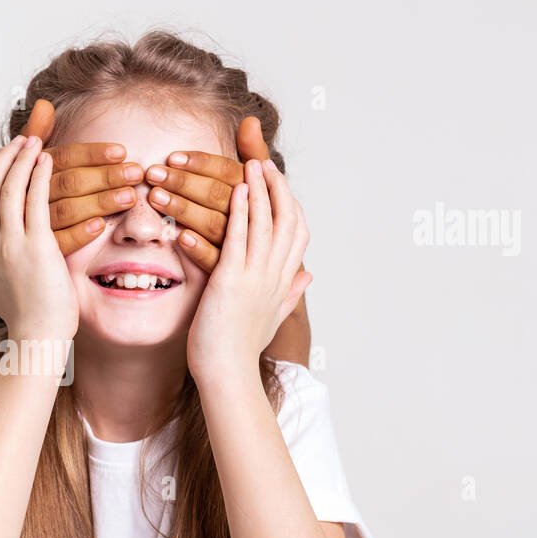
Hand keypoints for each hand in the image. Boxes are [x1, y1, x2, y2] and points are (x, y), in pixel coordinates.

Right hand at [0, 134, 77, 340]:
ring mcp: (10, 245)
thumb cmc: (20, 314)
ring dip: (21, 159)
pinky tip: (46, 161)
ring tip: (35, 141)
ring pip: (9, 188)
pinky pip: (34, 201)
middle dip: (3, 158)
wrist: (38, 337)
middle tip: (22, 139)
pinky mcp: (36, 247)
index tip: (2, 159)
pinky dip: (38, 176)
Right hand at [18, 99, 143, 254]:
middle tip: (134, 172)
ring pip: (67, 209)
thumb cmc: (15, 200)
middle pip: (68, 181)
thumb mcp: (21, 164)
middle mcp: (24, 196)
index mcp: (25, 171)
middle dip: (105, 175)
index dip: (92, 153)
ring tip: (128, 196)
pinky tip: (101, 226)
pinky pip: (59, 242)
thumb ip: (35, 135)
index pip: (62, 157)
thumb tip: (44, 105)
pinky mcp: (35, 252)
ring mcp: (27, 225)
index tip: (120, 152)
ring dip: (100, 201)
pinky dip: (80, 233)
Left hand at [146, 116, 305, 281]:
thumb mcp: (260, 194)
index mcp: (266, 200)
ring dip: (185, 208)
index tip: (175, 156)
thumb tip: (249, 121)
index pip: (233, 174)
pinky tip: (179, 235)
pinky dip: (198, 246)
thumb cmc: (259, 242)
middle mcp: (261, 224)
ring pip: (216, 223)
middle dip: (186, 181)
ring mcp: (249, 252)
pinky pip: (216, 259)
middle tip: (157, 172)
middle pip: (222, 195)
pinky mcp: (233, 278)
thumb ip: (254, 156)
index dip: (202, 164)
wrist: (260, 305)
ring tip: (158, 196)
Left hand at [187, 158, 311, 380]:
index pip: (298, 235)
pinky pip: (239, 239)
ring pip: (265, 224)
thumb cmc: (240, 350)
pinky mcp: (232, 281)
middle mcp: (273, 277)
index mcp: (282, 284)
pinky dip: (241, 212)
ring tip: (252, 164)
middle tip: (265, 163)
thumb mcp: (272, 318)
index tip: (281, 186)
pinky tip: (237, 190)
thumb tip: (309, 276)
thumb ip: (290, 293)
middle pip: (286, 222)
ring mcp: (255, 278)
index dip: (292, 206)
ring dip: (260, 191)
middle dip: (278, 189)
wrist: (227, 374)